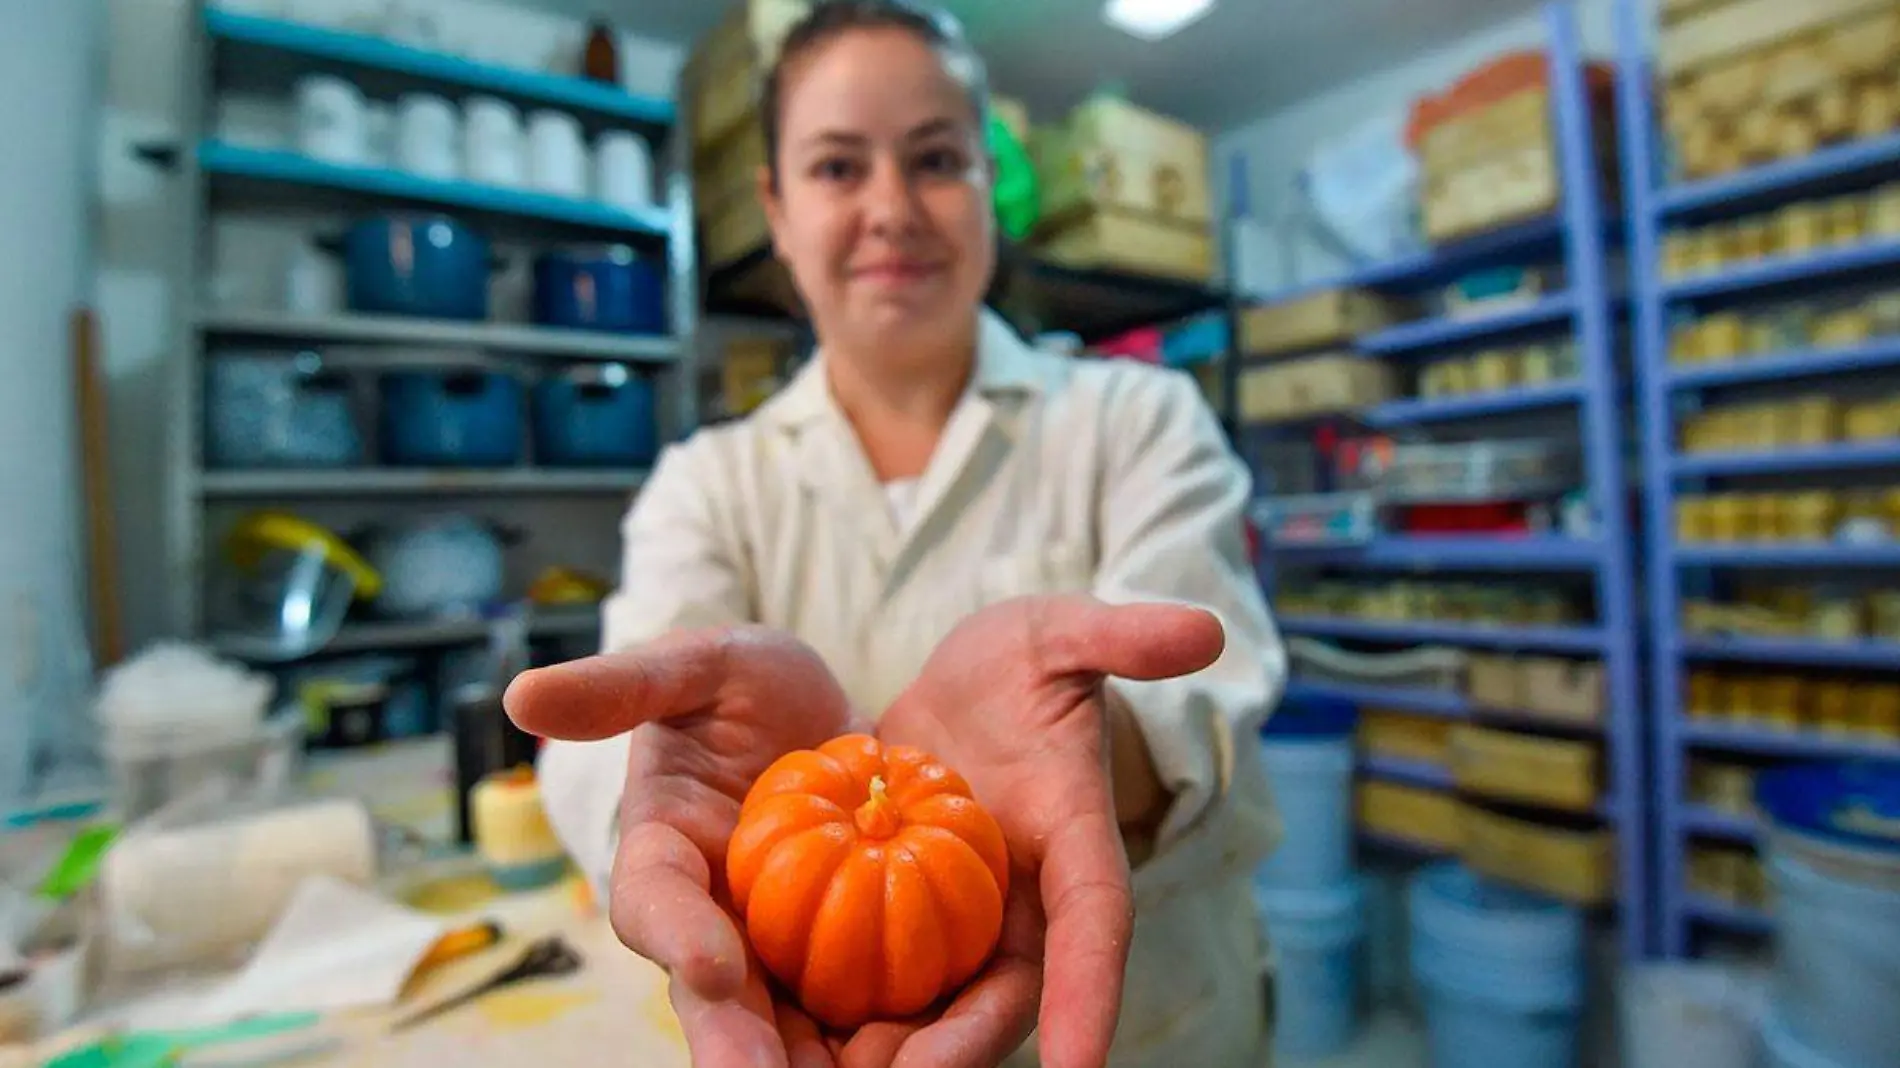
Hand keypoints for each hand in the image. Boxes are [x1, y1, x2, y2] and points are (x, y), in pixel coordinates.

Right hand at [504, 625, 860, 1067]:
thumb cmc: (744, 685)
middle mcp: (711, 922)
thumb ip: (624, 685)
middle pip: (717, 1000)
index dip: (677, 936)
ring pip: (787, 1027)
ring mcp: (776, 949)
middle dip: (737, 1046)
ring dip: (818, 1061)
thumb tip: (521, 694)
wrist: (822, 717)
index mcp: (662, 856)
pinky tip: (932, 1053)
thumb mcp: (696, 665)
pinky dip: (895, 1036)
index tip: (712, 964)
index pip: (653, 905)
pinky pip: (861, 1011)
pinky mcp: (843, 960)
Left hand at [858, 595, 1224, 1067]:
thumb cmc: (1023, 662)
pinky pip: (885, 977)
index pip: (1098, 922)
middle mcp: (1029, 898)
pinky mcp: (910, 918)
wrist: (970, 687)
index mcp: (1075, 839)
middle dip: (965, 1049)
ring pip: (944, 1005)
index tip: (1083, 1066)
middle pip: (1009, 995)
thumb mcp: (1060, 635)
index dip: (1092, 992)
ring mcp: (970, 916)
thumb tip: (1204, 629)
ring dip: (902, 1049)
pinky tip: (791, 1034)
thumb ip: (1118, 636)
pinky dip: (849, 1012)